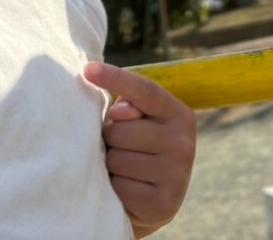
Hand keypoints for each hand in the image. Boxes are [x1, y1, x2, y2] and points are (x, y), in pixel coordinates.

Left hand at [84, 61, 196, 236]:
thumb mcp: (137, 124)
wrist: (152, 204)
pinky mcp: (163, 203)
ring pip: (117, 159)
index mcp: (180, 115)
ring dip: (111, 164)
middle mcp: (184, 142)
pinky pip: (120, 187)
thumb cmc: (137, 151)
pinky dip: (115, 188)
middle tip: (121, 149)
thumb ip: (128, 108)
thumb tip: (120, 111)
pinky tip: (126, 190)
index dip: (116, 78)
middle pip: (120, 128)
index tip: (88, 69)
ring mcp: (176, 174)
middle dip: (110, 138)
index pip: (145, 90)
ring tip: (124, 170)